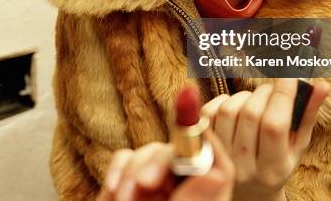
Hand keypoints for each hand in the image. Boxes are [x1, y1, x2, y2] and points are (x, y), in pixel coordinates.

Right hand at [97, 130, 234, 200]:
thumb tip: (215, 173)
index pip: (217, 166)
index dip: (204, 146)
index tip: (187, 138)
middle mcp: (182, 193)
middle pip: (180, 154)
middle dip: (157, 163)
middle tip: (143, 186)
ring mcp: (155, 189)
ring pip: (150, 153)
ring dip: (132, 172)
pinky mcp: (129, 186)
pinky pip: (125, 159)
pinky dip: (118, 171)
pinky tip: (114, 192)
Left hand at [201, 78, 329, 200]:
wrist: (248, 189)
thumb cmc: (278, 163)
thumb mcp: (298, 146)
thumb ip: (308, 115)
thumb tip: (322, 85)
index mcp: (273, 168)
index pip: (274, 126)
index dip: (282, 95)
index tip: (289, 76)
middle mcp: (245, 166)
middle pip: (251, 114)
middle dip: (265, 92)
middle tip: (273, 90)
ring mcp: (221, 157)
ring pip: (230, 109)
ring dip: (245, 96)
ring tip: (256, 100)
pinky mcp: (205, 146)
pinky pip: (210, 112)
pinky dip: (225, 100)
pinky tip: (237, 105)